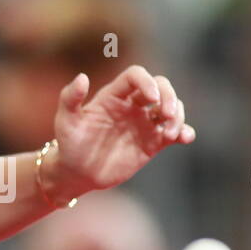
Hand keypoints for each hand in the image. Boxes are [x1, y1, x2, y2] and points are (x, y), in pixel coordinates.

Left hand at [43, 64, 194, 200]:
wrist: (78, 173)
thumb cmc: (69, 144)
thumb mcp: (65, 121)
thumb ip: (70, 98)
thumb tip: (82, 77)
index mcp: (114, 95)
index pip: (136, 76)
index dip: (147, 81)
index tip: (151, 98)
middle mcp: (132, 105)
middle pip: (160, 86)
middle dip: (169, 96)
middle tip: (166, 114)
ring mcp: (144, 123)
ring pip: (171, 107)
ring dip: (178, 115)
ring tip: (171, 132)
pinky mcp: (152, 142)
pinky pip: (173, 133)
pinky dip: (184, 132)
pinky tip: (185, 138)